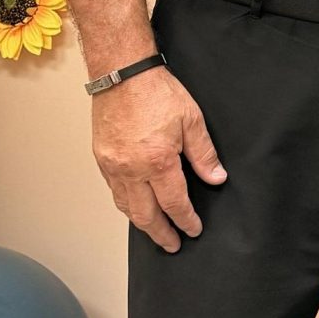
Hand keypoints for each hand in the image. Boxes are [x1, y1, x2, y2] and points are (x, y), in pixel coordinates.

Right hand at [90, 67, 226, 252]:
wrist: (122, 72)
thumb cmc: (156, 91)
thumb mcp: (192, 120)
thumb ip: (204, 154)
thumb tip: (216, 178)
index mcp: (157, 162)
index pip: (174, 204)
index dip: (185, 221)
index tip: (193, 230)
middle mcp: (131, 170)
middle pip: (145, 215)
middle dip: (161, 234)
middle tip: (172, 245)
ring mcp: (112, 166)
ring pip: (125, 206)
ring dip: (141, 222)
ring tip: (154, 230)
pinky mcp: (101, 158)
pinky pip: (114, 190)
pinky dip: (126, 203)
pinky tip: (135, 204)